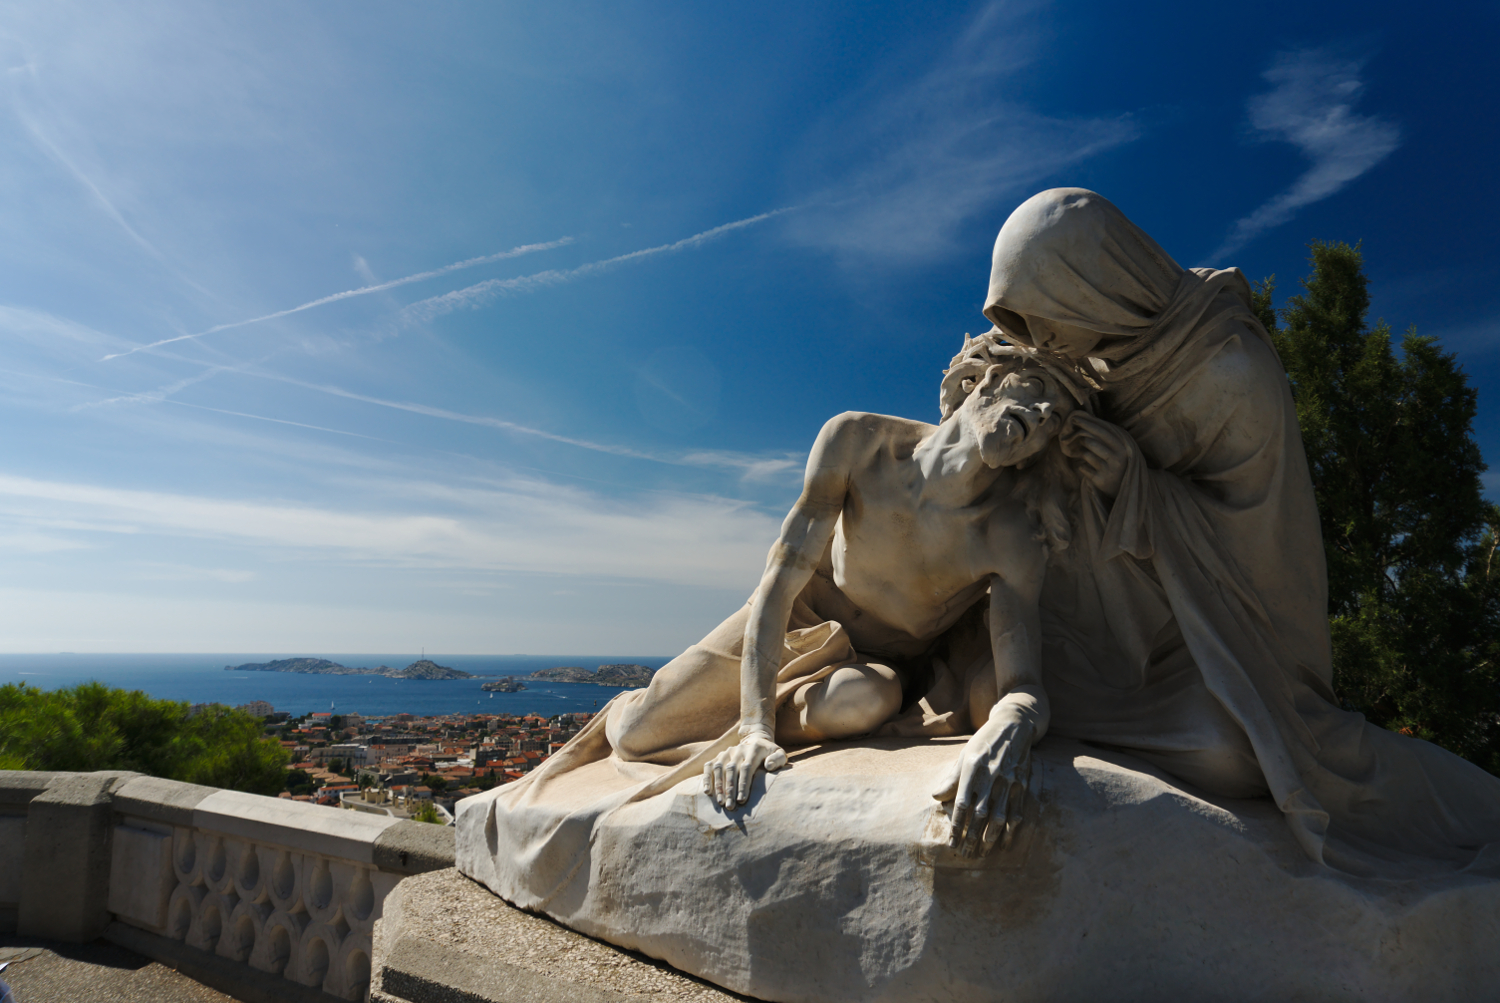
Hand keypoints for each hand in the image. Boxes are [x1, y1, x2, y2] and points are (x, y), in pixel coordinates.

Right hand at [704, 730, 787, 808]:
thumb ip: (778, 759)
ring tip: (721, 802)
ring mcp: (726, 752)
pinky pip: (709, 766)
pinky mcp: (718, 756)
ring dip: (718, 786)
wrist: (755, 740)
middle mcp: (738, 750)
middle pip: (731, 770)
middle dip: (730, 789)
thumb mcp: (780, 753)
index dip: (743, 784)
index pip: (746, 768)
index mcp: (754, 749)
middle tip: (730, 807)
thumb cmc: (769, 754)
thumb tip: (769, 766)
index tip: (742, 800)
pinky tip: (707, 792)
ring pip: (719, 768)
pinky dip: (706, 778)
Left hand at [930, 704, 1036, 857]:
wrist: (1013, 727)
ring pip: (998, 817)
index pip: (962, 805)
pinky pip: (1016, 813)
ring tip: (981, 853)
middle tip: (965, 854)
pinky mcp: (1022, 785)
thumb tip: (936, 797)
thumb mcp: (964, 756)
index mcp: (972, 770)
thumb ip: (952, 778)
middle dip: (971, 837)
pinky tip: (1005, 844)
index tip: (952, 842)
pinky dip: (1011, 831)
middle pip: (979, 815)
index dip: (957, 826)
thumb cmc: (984, 743)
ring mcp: (1008, 783)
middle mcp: (990, 778)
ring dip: (989, 838)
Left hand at [1061, 412, 1130, 498]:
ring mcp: (1109, 469)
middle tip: (1068, 434)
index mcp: (1122, 445)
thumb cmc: (1116, 461)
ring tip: (1084, 454)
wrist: (1123, 486)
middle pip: (1091, 441)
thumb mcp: (1116, 446)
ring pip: (1086, 454)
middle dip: (1078, 435)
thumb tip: (1085, 417)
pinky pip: (1083, 467)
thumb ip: (1104, 434)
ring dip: (1081, 452)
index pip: (1102, 430)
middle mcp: (1117, 456)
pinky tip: (1089, 468)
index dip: (1086, 423)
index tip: (1074, 418)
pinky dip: (1082, 466)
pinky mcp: (1100, 479)